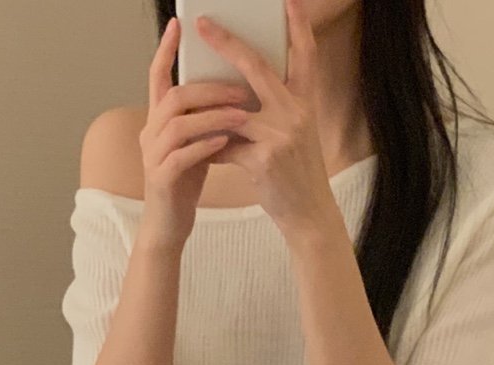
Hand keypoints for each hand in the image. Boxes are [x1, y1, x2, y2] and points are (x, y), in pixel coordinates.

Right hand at [138, 17, 252, 249]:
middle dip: (209, 90)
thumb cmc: (185, 182)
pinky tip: (226, 142)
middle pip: (174, 97)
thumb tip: (233, 88)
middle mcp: (149, 132)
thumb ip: (204, 116)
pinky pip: (181, 156)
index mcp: (157, 119)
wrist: (169, 225)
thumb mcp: (195, 141)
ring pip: (179, 124)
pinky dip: (205, 146)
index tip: (179, 24)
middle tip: (242, 90)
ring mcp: (152, 156)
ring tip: (244, 116)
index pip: (157, 76)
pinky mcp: (161, 179)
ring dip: (213, 117)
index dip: (166, 49)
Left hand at [195, 0, 340, 240]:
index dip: (298, 26)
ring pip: (232, 109)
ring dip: (206, 105)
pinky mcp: (264, 160)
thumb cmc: (297, 174)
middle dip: (228, 43)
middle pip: (257, 68)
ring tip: (183, 95)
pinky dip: (210, 147)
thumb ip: (273, 110)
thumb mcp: (295, 135)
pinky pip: (226, 145)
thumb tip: (236, 92)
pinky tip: (199, 150)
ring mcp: (281, 135)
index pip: (305, 55)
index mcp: (305, 102)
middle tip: (204, 23)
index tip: (289, 0)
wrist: (310, 214)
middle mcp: (296, 113)